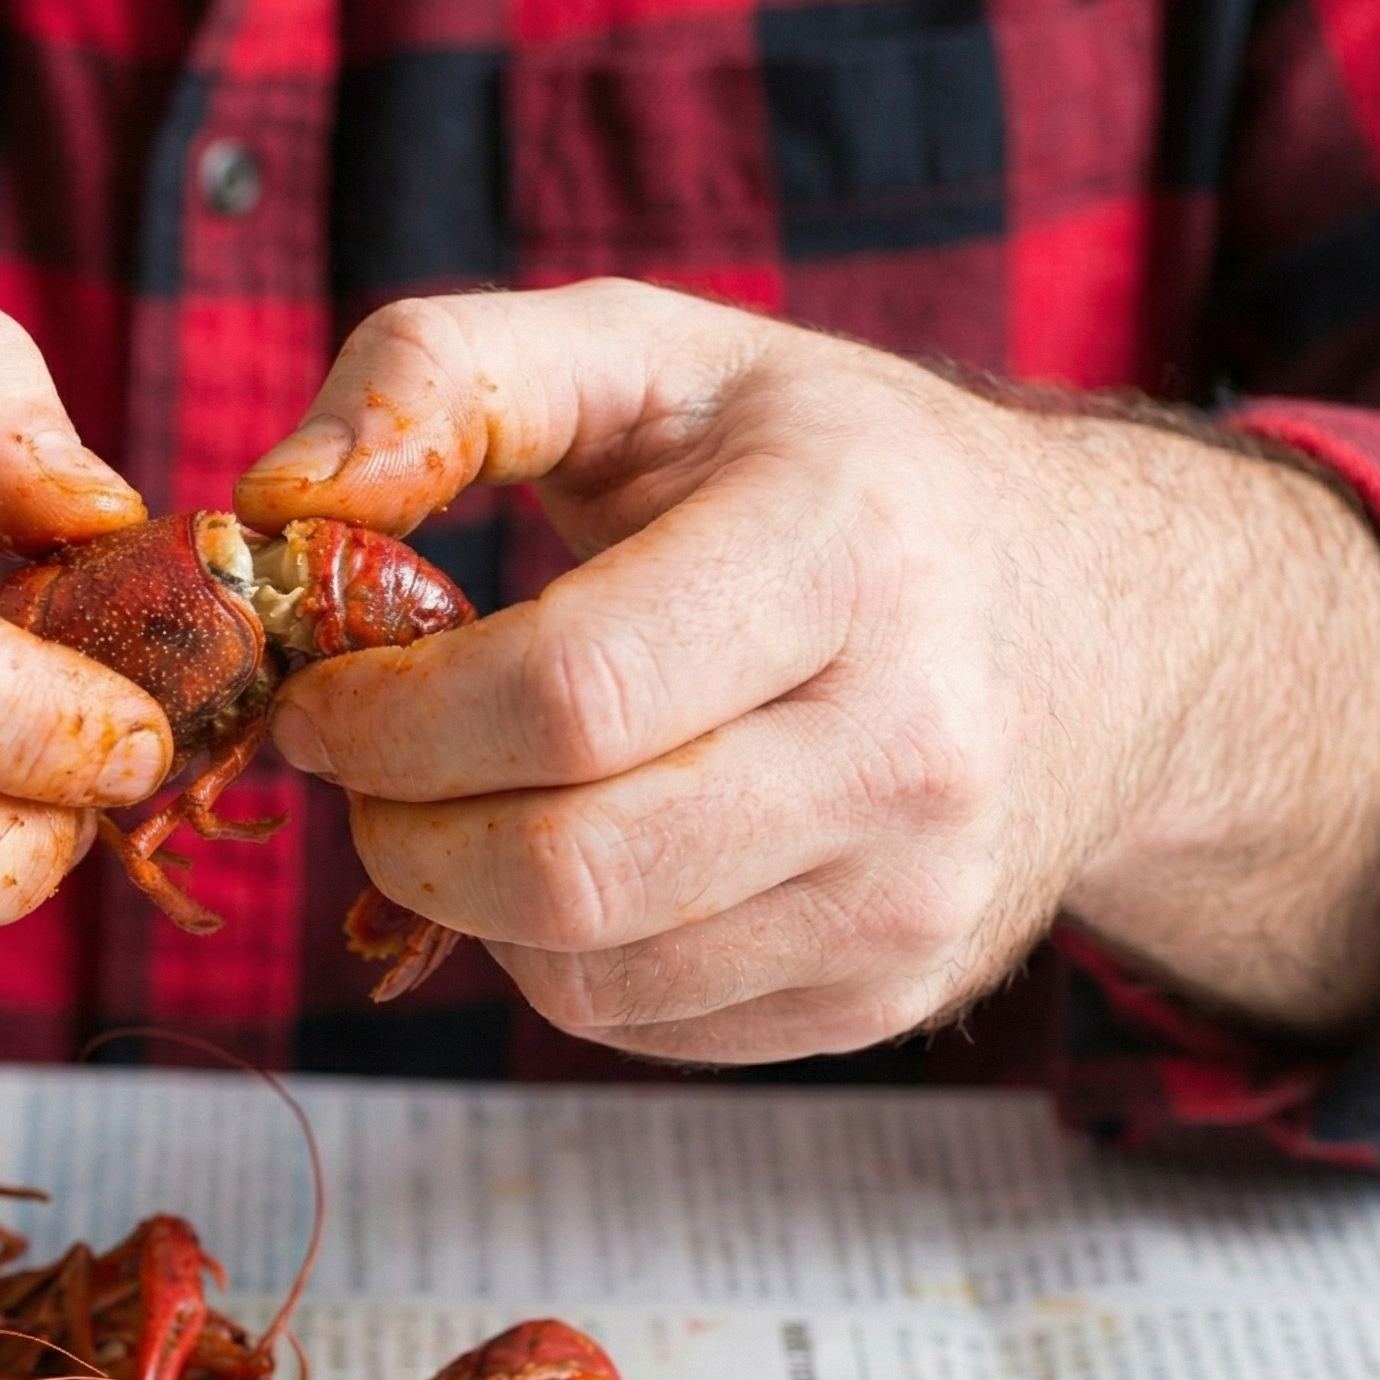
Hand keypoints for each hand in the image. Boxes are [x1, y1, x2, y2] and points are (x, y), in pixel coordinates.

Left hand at [235, 281, 1379, 1062]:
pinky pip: (640, 1025)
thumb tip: (281, 499)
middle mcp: (910, 744)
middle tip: (362, 765)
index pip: (567, 693)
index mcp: (845, 550)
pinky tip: (574, 849)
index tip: (319, 696)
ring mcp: (911, 897)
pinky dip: (552, 955)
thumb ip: (444, 375)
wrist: (1098, 625)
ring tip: (459, 797)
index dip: (392, 716)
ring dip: (461, 900)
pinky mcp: (886, 998)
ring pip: (586, 977)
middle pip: (567, 868)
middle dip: (400, 829)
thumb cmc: (830, 471)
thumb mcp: (653, 354)